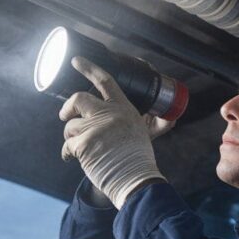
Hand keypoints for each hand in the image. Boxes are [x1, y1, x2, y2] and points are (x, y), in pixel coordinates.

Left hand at [60, 56, 166, 208]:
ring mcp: (95, 128)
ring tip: (83, 148)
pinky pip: (66, 145)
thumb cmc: (139, 157)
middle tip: (65, 114)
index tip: (76, 60)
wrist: (134, 178)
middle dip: (67, 107)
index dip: (89, 68)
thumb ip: (151, 123)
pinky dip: (67, 154)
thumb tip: (172, 118)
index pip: (105, 81)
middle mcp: (108, 114)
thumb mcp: (146, 132)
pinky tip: (73, 158)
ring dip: (71, 138)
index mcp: (123, 107)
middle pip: (78, 98)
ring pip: (70, 126)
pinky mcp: (84, 144)